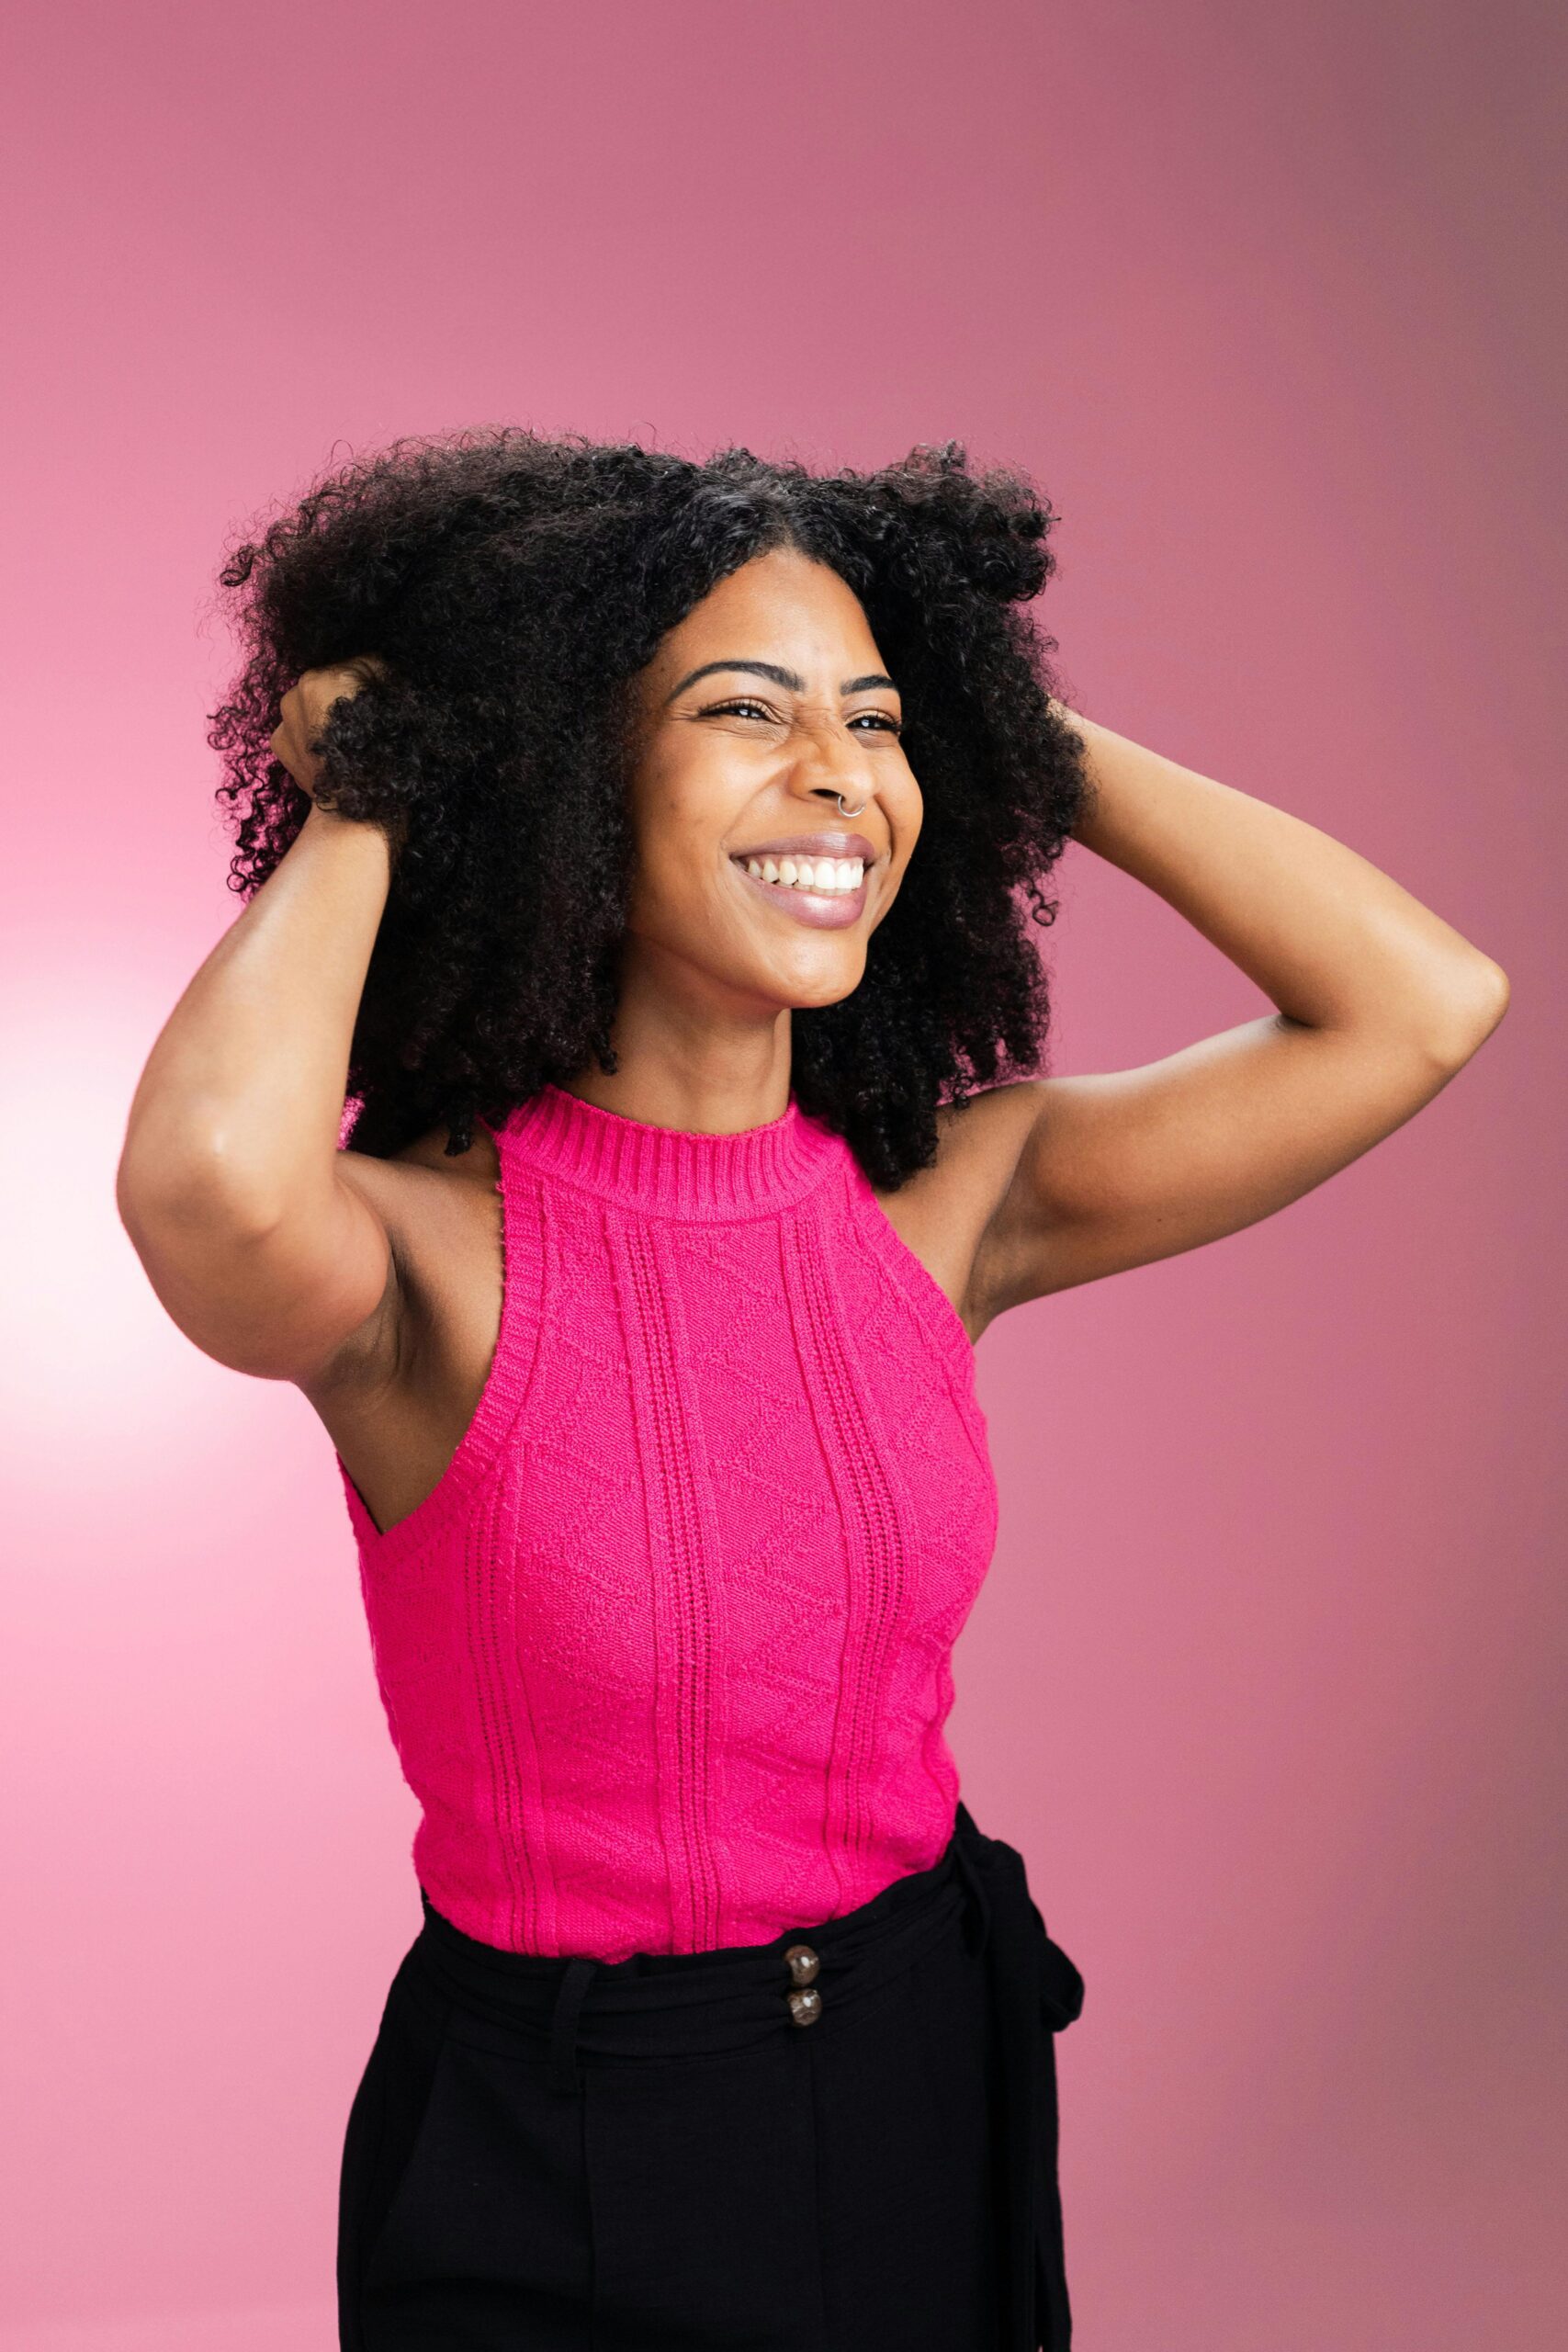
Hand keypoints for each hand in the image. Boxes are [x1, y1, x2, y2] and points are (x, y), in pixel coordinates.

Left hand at [269, 656, 387, 800]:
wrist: (355, 813)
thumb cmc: (382, 765)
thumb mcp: (397, 715)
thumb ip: (388, 686)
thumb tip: (384, 679)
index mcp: (327, 678)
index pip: (364, 663)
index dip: (381, 679)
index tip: (390, 695)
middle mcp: (297, 692)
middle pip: (333, 681)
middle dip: (350, 696)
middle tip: (368, 722)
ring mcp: (284, 719)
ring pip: (312, 703)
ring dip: (328, 713)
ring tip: (348, 741)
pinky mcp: (278, 742)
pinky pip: (298, 727)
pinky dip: (312, 735)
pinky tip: (329, 753)